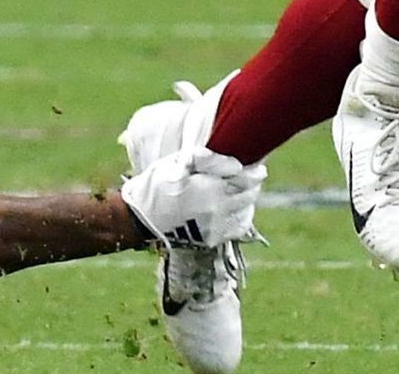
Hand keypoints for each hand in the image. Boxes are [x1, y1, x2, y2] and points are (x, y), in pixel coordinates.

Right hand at [120, 148, 265, 249]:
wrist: (141, 219)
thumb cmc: (157, 185)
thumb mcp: (177, 163)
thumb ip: (207, 160)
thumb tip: (236, 164)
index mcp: (211, 189)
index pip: (245, 178)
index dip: (254, 170)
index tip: (258, 164)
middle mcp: (218, 210)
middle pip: (249, 193)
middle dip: (253, 182)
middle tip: (253, 173)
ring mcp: (216, 227)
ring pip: (246, 209)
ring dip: (248, 198)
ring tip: (244, 189)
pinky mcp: (212, 239)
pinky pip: (238, 227)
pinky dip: (242, 215)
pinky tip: (237, 207)